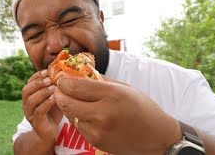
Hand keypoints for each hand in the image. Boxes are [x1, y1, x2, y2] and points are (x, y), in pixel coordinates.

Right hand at [22, 69, 62, 147]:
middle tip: (50, 79)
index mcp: (30, 96)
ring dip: (42, 92)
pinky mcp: (36, 122)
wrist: (49, 133)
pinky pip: (38, 111)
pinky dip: (46, 103)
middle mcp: (27, 104)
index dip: (37, 76)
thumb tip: (65, 73)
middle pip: (26, 90)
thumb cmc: (53, 112)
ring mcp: (30, 113)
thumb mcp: (54, 97)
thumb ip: (55, 87)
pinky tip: (54, 98)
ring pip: (31, 100)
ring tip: (53, 88)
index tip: (47, 71)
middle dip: (38, 83)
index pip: (29, 82)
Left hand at [54, 77, 180, 154]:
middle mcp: (102, 113)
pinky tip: (84, 112)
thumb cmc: (143, 108)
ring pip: (69, 115)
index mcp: (111, 95)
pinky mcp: (96, 142)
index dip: (63, 82)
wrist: (156, 137)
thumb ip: (100, 80)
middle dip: (58, 93)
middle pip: (66, 102)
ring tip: (72, 99)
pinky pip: (78, 126)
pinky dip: (77, 118)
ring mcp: (98, 130)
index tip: (62, 79)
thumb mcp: (124, 87)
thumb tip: (80, 73)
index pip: (75, 87)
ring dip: (67, 106)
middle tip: (60, 88)